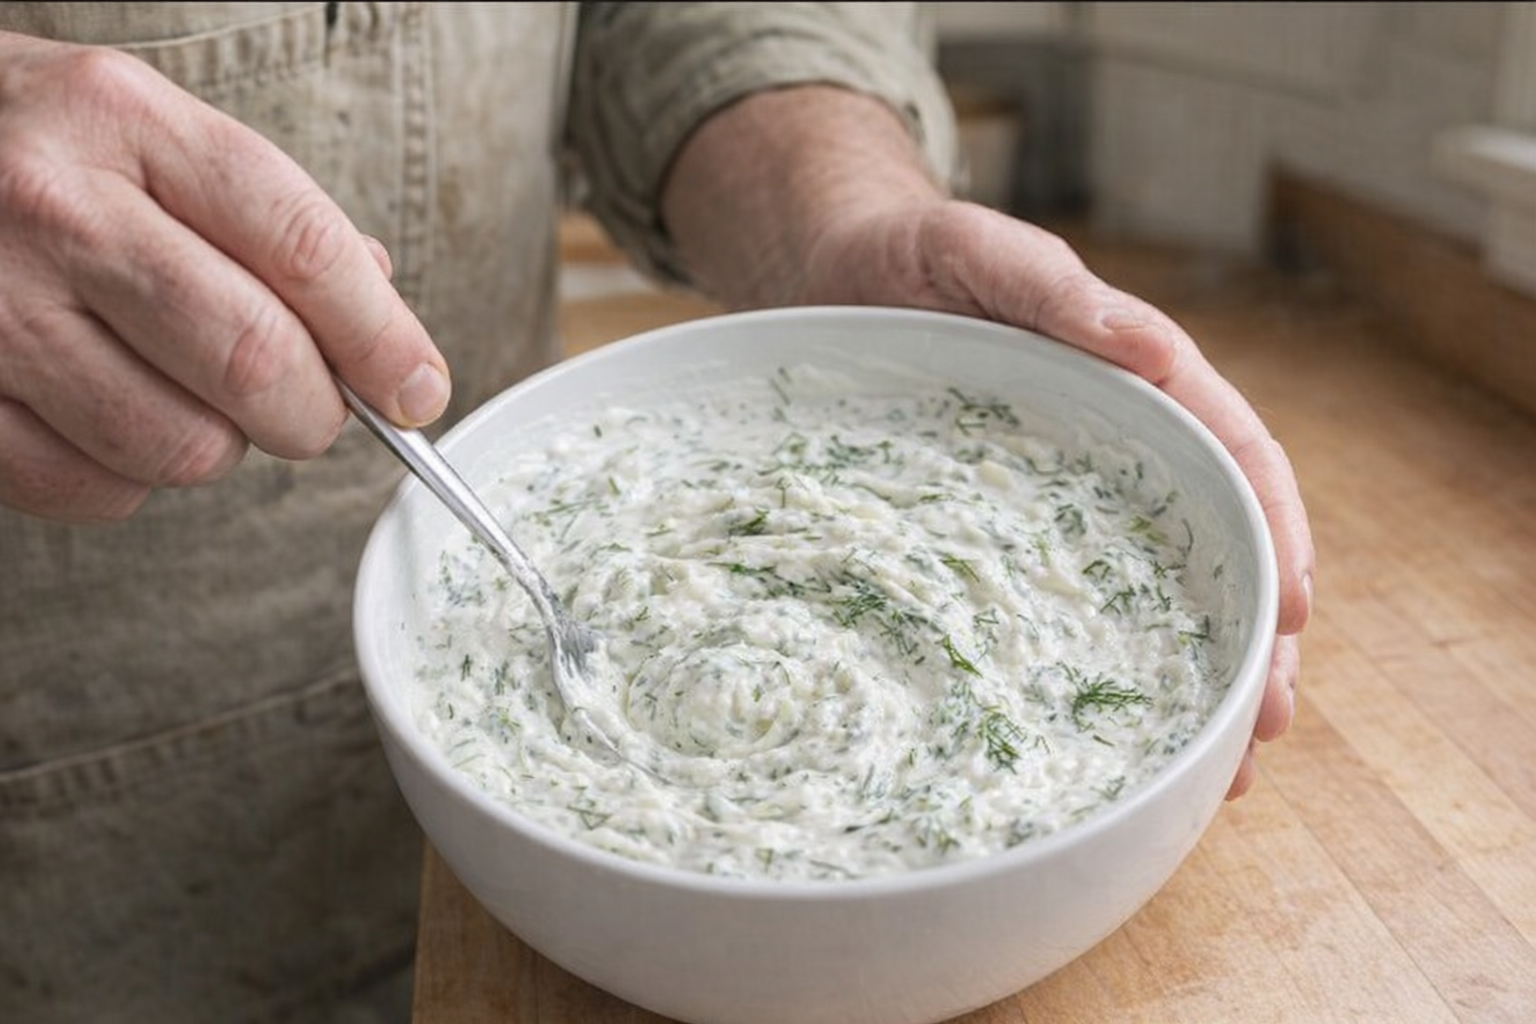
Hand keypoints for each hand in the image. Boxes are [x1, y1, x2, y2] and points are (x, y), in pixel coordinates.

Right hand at [0, 31, 449, 521]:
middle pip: (253, 359)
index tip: (420, 390)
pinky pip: (97, 491)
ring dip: (217, 447)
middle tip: (308, 408)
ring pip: (183, 446)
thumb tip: (382, 320)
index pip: (302, 246)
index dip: (383, 339)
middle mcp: (51, 207)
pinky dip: (128, 477)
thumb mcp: (149, 133)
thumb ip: (268, 216)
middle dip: (313, 412)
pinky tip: (104, 414)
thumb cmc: (36, 153)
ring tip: (180, 392)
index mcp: (126, 123)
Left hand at [798, 200, 1313, 798]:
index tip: (1292, 611)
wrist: (828, 276)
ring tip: (1215, 765)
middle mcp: (1114, 443)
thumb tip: (1155, 351)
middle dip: (1249, 635)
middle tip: (1262, 727)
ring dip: (1190, 671)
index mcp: (1133, 378)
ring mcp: (1059, 494)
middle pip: (1211, 542)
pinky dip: (1092, 664)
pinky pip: (1055, 598)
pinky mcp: (996, 529)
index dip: (1272, 532)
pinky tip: (1099, 733)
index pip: (1231, 454)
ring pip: (1147, 587)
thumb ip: (1059, 293)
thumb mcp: (982, 253)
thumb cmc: (914, 257)